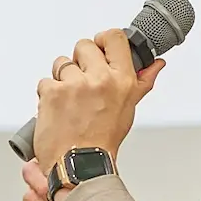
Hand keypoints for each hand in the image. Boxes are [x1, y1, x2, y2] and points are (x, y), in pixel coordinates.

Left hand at [32, 28, 166, 182]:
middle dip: (79, 61)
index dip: (102, 40)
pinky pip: (45, 81)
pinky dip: (47, 94)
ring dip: (61, 78)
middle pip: (83, 45)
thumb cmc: (103, 139)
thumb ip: (142, 82)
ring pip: (61, 62)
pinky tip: (57, 109)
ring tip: (69, 100)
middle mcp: (100, 78)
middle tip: (81, 83)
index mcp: (122, 79)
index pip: (113, 37)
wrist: (79, 163)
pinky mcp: (52, 91)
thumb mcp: (128, 108)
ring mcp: (75, 84)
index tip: (99, 48)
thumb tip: (156, 64)